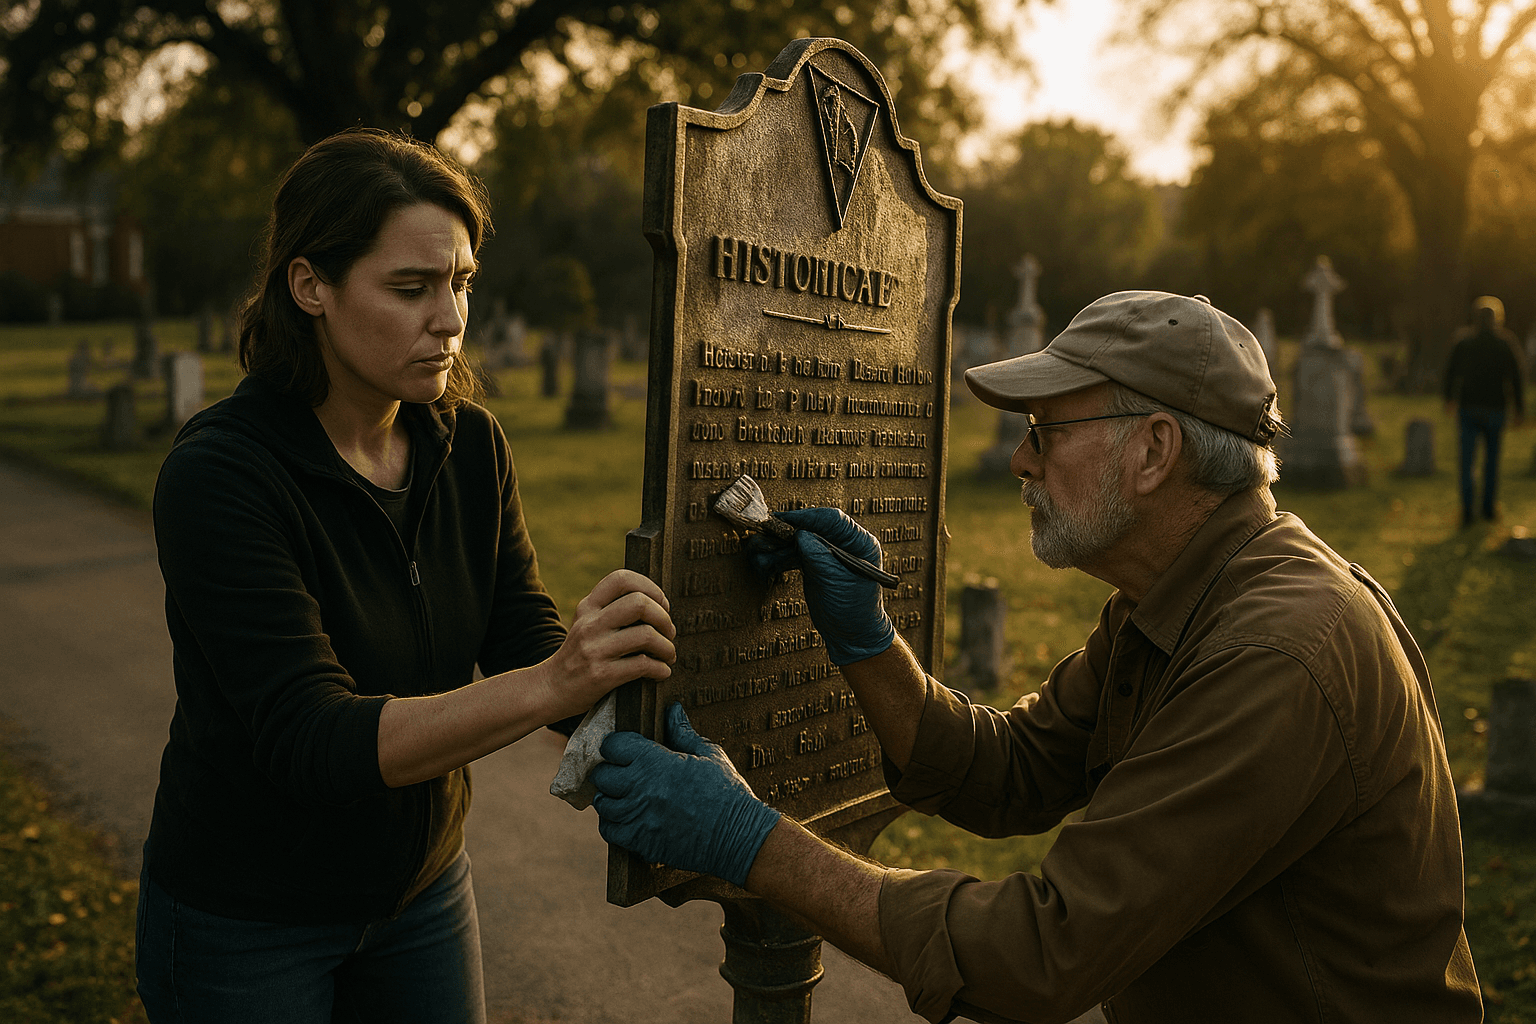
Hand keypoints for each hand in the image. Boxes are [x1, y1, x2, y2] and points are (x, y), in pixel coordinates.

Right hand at [542, 569, 675, 721]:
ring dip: (667, 647)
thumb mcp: (586, 625)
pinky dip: (661, 669)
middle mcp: (590, 624)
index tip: (662, 605)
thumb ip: (611, 611)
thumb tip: (657, 606)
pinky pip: (643, 665)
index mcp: (588, 607)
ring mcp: (594, 649)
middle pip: (640, 603)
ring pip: (646, 635)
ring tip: (668, 655)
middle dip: (664, 618)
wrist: (549, 689)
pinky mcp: (601, 675)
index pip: (621, 579)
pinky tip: (661, 673)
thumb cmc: (578, 656)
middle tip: (669, 633)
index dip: (650, 587)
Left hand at [591, 703, 780, 886]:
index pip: (613, 745)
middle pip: (602, 775)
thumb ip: (683, 733)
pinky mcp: (641, 842)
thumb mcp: (709, 755)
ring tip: (625, 796)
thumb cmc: (727, 792)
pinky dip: (614, 824)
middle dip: (610, 771)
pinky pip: (610, 831)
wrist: (739, 836)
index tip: (625, 748)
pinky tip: (628, 818)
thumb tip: (673, 711)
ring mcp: (638, 817)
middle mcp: (641, 789)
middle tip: (624, 772)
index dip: (617, 745)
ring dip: (610, 798)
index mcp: (656, 762)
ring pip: (602, 804)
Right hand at [745, 506, 895, 664]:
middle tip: (764, 535)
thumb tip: (799, 533)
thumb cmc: (853, 610)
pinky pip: (793, 554)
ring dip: (777, 547)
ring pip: (797, 541)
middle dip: (785, 533)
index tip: (783, 520)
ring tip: (760, 556)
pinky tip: (765, 563)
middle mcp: (843, 544)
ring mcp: (826, 553)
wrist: (852, 635)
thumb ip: (818, 555)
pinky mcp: (813, 565)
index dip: (806, 517)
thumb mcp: (836, 580)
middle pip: (810, 527)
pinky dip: (778, 558)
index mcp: (859, 543)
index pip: (832, 520)